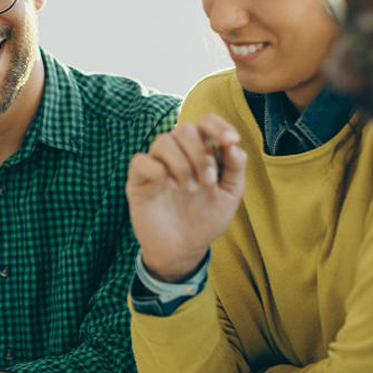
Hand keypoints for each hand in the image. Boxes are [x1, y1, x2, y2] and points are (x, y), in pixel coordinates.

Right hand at [125, 113, 246, 282]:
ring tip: (189, 189)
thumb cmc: (206, 220)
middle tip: (207, 182)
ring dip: (181, 164)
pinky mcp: (138, 179)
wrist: (183, 249)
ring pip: (163, 142)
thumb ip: (235, 169)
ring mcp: (157, 164)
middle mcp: (178, 153)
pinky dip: (156, 170)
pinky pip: (141, 160)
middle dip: (199, 153)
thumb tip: (234, 146)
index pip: (205, 122)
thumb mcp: (229, 196)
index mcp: (200, 151)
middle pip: (184, 129)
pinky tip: (167, 186)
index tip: (230, 140)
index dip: (217, 125)